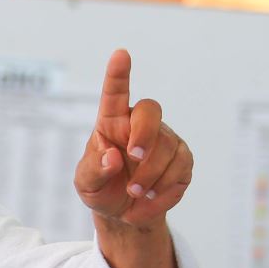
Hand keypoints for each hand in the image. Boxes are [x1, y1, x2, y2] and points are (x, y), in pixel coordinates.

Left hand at [73, 49, 192, 226]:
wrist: (124, 213)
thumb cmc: (101, 189)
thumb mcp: (86, 184)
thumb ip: (94, 170)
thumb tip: (112, 157)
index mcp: (111, 123)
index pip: (115, 94)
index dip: (118, 75)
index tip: (120, 54)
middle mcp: (140, 125)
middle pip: (151, 111)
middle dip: (145, 133)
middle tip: (133, 156)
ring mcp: (165, 140)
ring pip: (166, 147)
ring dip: (149, 176)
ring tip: (134, 195)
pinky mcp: (183, 160)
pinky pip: (180, 169)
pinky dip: (163, 191)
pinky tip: (149, 200)